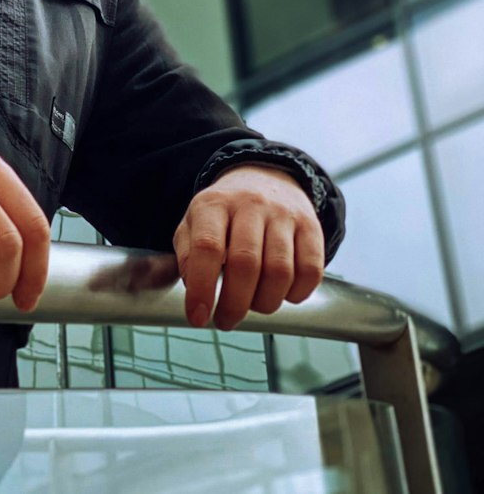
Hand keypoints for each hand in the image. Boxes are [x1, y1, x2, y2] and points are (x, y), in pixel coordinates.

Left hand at [173, 165, 324, 330]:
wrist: (264, 178)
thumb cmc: (225, 213)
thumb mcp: (194, 223)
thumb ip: (187, 255)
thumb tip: (194, 289)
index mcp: (214, 204)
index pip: (208, 247)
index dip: (202, 288)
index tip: (198, 317)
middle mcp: (250, 204)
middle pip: (246, 263)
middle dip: (234, 304)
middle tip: (226, 320)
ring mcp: (283, 214)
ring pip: (280, 271)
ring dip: (265, 302)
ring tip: (253, 304)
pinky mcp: (311, 227)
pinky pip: (310, 271)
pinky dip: (296, 294)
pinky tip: (281, 293)